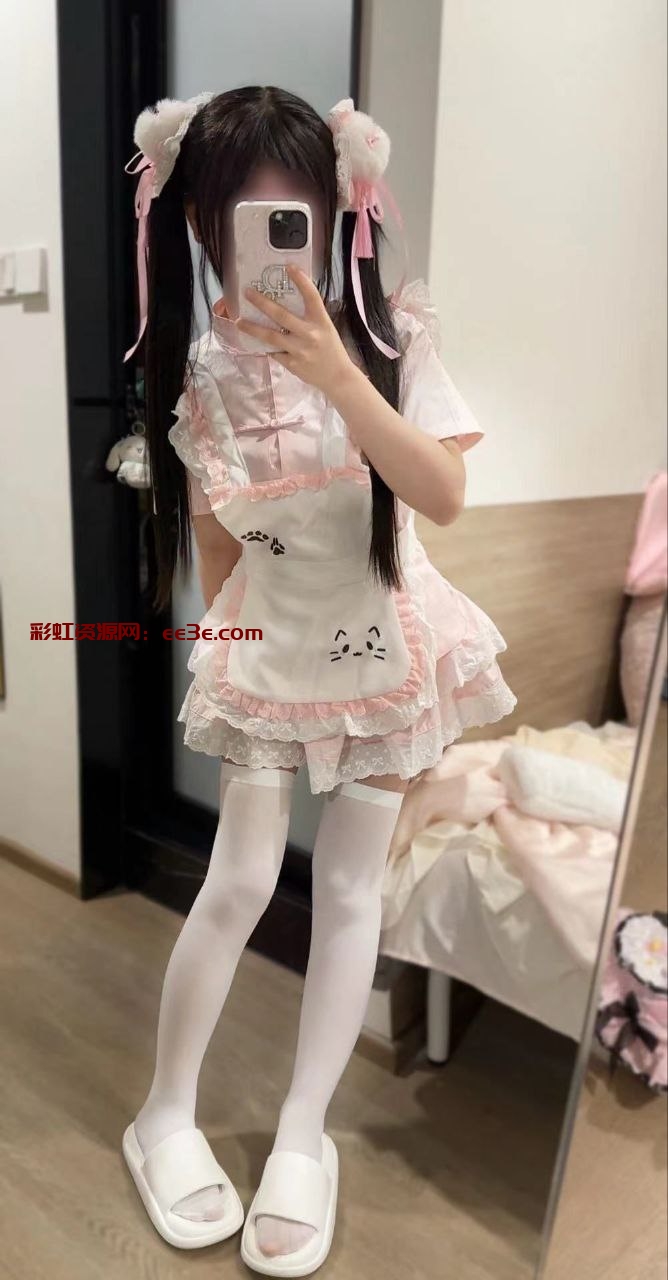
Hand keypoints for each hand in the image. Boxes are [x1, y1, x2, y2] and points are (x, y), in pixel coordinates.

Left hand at [236, 265, 356, 397]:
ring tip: (238, 321)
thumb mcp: (325, 327)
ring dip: (252, 328)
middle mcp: (310, 334)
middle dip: (262, 303)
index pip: (312, 296)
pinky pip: (274, 352)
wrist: (337, 376)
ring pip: (271, 337)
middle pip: (281, 316)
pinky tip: (257, 342)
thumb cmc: (331, 348)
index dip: (301, 280)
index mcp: (321, 321)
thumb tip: (288, 299)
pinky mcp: (292, 364)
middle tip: (247, 293)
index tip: (288, 267)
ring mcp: (299, 350)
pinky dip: (266, 346)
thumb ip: (310, 316)